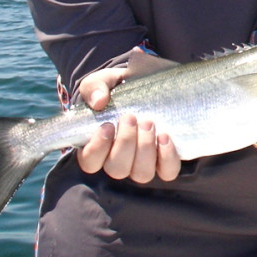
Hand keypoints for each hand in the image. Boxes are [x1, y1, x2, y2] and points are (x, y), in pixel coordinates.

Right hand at [75, 65, 181, 181]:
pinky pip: (167, 171)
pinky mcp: (165, 161)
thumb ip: (94, 88)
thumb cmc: (118, 90)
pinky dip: (167, 157)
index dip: (97, 148)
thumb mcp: (102, 82)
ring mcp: (142, 164)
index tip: (107, 126)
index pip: (90, 162)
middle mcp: (119, 161)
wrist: (146, 85)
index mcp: (97, 147)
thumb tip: (99, 101)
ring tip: (149, 123)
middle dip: (125, 143)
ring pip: (141, 173)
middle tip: (131, 117)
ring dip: (145, 149)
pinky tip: (166, 137)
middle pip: (117, 168)